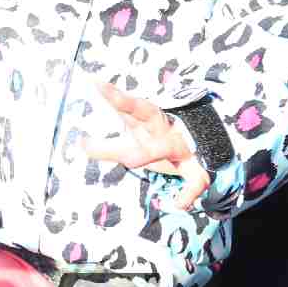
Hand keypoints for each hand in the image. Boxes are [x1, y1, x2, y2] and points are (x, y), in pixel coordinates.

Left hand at [81, 81, 207, 211]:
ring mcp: (180, 148)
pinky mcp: (196, 170)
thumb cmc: (162, 143)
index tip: (94, 82)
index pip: (129, 105)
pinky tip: (179, 204)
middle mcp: (162, 129)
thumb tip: (80, 144)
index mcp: (148, 121)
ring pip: (166, 146)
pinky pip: (195, 180)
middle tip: (110, 95)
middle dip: (129, 104)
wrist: (207, 152)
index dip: (113, 95)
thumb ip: (107, 148)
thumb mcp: (135, 143)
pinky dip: (188, 192)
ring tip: (130, 161)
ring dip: (148, 152)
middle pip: (147, 113)